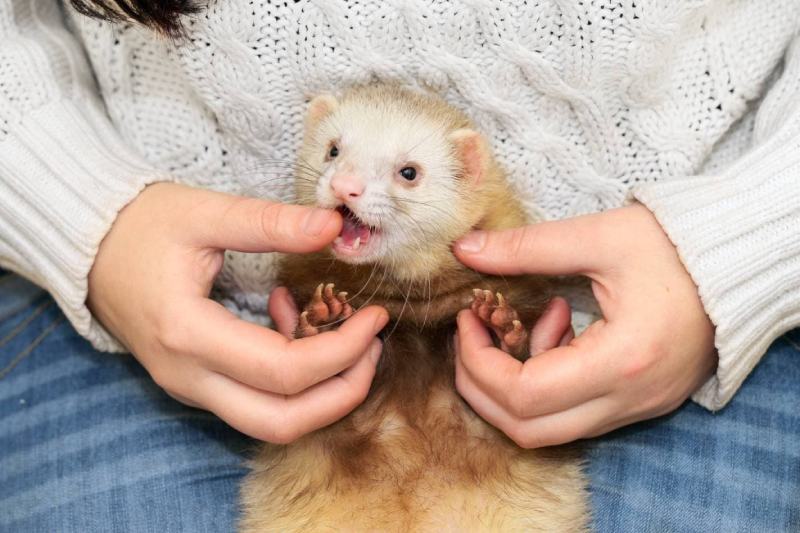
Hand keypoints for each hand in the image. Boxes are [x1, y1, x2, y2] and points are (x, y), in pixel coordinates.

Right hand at [88, 182, 387, 442]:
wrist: (90, 245)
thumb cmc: (142, 225)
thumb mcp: (205, 212)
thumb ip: (270, 222)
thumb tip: (332, 225)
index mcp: (188, 333)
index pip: (284, 371)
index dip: (342, 351)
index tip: (374, 318)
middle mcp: (187, 376)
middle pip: (282, 421)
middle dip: (342, 392)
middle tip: (373, 345)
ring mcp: (189, 386)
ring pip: (270, 422)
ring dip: (321, 394)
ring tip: (347, 338)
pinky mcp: (196, 382)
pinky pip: (256, 403)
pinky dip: (292, 380)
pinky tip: (292, 323)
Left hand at [453, 204, 716, 447]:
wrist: (736, 264)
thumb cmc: (675, 246)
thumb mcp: (599, 237)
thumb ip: (526, 247)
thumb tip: (465, 249)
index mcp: (621, 360)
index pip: (523, 395)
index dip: (478, 362)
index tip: (467, 321)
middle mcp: (629, 399)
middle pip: (527, 428)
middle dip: (481, 385)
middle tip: (472, 335)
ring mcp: (636, 407)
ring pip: (547, 429)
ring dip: (512, 386)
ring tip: (527, 323)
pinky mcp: (639, 402)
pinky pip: (573, 413)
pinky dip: (547, 382)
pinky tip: (559, 328)